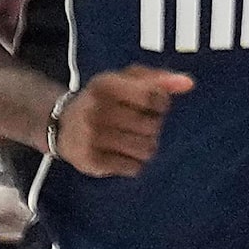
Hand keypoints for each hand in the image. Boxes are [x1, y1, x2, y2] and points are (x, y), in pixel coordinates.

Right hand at [54, 65, 194, 177]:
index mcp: (105, 84)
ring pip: (147, 149)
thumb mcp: (125, 81)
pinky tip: (120, 155)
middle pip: (153, 126)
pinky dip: (132, 164)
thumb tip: (189, 84)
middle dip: (151, 127)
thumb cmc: (103, 100)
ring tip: (129, 140)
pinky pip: (133, 168)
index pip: (153, 97)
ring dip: (145, 147)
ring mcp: (92, 137)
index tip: (149, 105)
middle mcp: (96, 109)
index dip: (160, 104)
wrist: (60, 126)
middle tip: (135, 124)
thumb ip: (159, 79)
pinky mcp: (91, 161)